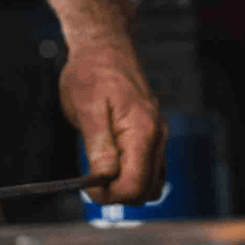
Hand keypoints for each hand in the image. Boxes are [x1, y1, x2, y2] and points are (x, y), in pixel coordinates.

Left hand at [59, 40, 166, 204]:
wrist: (104, 49)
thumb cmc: (92, 73)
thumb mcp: (86, 107)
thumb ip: (98, 144)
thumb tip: (104, 177)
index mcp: (142, 131)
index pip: (135, 183)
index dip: (111, 195)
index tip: (87, 190)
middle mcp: (156, 137)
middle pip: (147, 189)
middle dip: (118, 195)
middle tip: (90, 186)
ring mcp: (157, 137)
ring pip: (152, 182)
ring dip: (126, 188)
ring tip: (98, 178)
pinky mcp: (151, 136)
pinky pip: (149, 168)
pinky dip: (132, 176)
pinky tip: (110, 168)